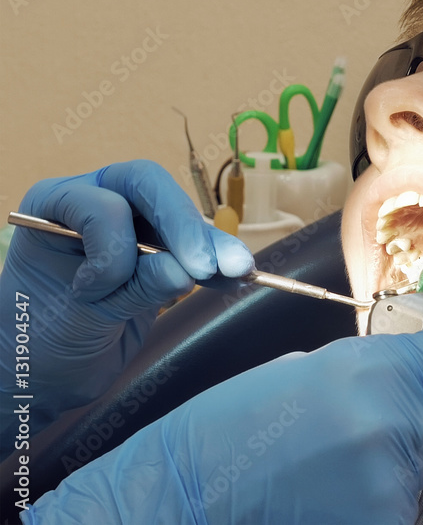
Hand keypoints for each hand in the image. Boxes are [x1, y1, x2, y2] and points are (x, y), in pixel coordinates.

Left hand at [0, 160, 252, 448]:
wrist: (46, 372)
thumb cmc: (39, 338)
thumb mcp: (78, 315)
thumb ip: (129, 289)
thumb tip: (182, 271)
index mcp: (58, 204)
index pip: (104, 205)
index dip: (113, 247)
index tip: (97, 293)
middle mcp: (98, 201)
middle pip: (152, 192)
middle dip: (185, 228)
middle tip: (209, 266)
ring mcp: (135, 227)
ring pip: (182, 222)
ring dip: (213, 247)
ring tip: (240, 270)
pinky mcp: (162, 254)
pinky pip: (197, 251)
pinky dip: (218, 266)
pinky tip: (236, 279)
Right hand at [22, 325, 422, 524]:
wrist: (187, 492)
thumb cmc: (239, 420)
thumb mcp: (314, 367)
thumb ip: (384, 367)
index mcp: (379, 365)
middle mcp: (397, 420)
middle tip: (411, 416)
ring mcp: (393, 481)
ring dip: (409, 458)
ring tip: (347, 459)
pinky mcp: (385, 523)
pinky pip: (410, 504)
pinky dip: (384, 498)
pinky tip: (337, 492)